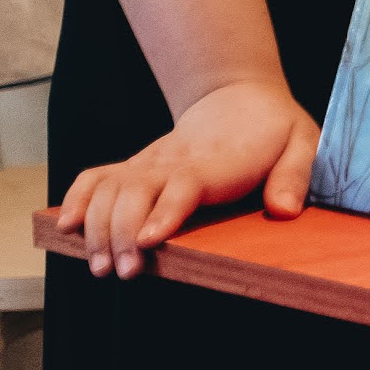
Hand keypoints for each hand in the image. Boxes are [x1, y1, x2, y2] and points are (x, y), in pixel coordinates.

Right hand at [55, 78, 316, 276]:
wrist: (239, 97)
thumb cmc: (273, 129)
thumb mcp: (302, 143)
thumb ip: (295, 175)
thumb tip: (284, 210)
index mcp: (215, 161)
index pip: (184, 184)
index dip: (164, 212)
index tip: (150, 241)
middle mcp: (172, 162)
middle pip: (135, 192)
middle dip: (123, 233)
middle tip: (124, 271)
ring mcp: (148, 164)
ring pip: (109, 189)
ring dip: (97, 227)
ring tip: (98, 266)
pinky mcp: (133, 167)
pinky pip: (95, 178)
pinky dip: (77, 200)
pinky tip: (67, 228)